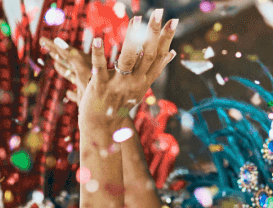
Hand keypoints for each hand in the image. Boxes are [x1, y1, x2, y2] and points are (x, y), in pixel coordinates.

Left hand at [42, 11, 175, 126]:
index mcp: (145, 80)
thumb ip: (155, 69)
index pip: (159, 55)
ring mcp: (119, 84)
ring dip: (132, 39)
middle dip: (154, 33)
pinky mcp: (100, 87)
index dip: (166, 38)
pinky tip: (98, 38)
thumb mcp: (141, 87)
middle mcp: (135, 82)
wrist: (104, 128)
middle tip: (160, 13)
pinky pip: (100, 67)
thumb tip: (172, 54)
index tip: (174, 21)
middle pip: (148, 54)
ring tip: (137, 20)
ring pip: (128, 59)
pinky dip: (98, 52)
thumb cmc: (121, 103)